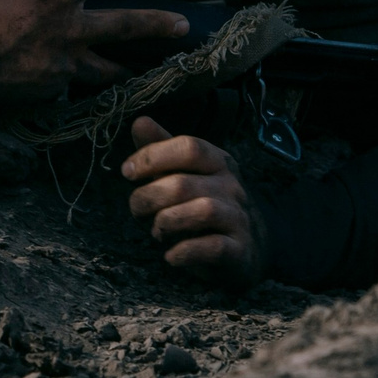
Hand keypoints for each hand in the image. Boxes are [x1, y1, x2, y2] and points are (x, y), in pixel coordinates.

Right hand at [0, 0, 189, 103]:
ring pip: (101, 69)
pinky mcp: (42, 93)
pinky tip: (56, 74)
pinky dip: (66, 76)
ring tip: (136, 70)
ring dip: (119, 67)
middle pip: (123, 28)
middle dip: (155, 26)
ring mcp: (57, 68)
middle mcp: (66, 34)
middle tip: (182, 29)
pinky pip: (65, 84)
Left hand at [122, 117, 264, 285]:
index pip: (188, 147)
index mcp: (218, 162)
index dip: (153, 157)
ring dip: (166, 223)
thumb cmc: (206, 203)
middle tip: (138, 209)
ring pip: (202, 212)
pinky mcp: (239, 251)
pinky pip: (213, 248)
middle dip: (148, 198)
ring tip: (157, 231)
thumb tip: (139, 122)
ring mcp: (238, 219)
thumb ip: (162, 151)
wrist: (250, 246)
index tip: (128, 172)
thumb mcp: (185, 174)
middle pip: (183, 184)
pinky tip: (170, 256)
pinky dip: (185, 252)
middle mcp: (232, 186)